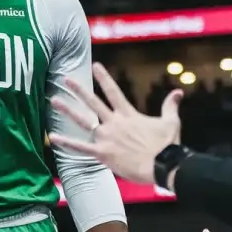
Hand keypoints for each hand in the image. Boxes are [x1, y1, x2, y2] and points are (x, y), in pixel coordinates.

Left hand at [49, 62, 182, 183]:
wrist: (163, 165)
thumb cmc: (168, 145)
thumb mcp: (171, 122)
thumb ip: (170, 106)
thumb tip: (178, 92)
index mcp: (128, 115)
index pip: (113, 91)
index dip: (104, 78)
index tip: (95, 66)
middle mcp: (115, 123)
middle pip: (93, 102)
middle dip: (79, 89)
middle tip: (66, 79)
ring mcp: (107, 138)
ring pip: (83, 121)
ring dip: (68, 110)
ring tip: (54, 100)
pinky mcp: (103, 153)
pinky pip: (81, 148)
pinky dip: (66, 143)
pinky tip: (52, 137)